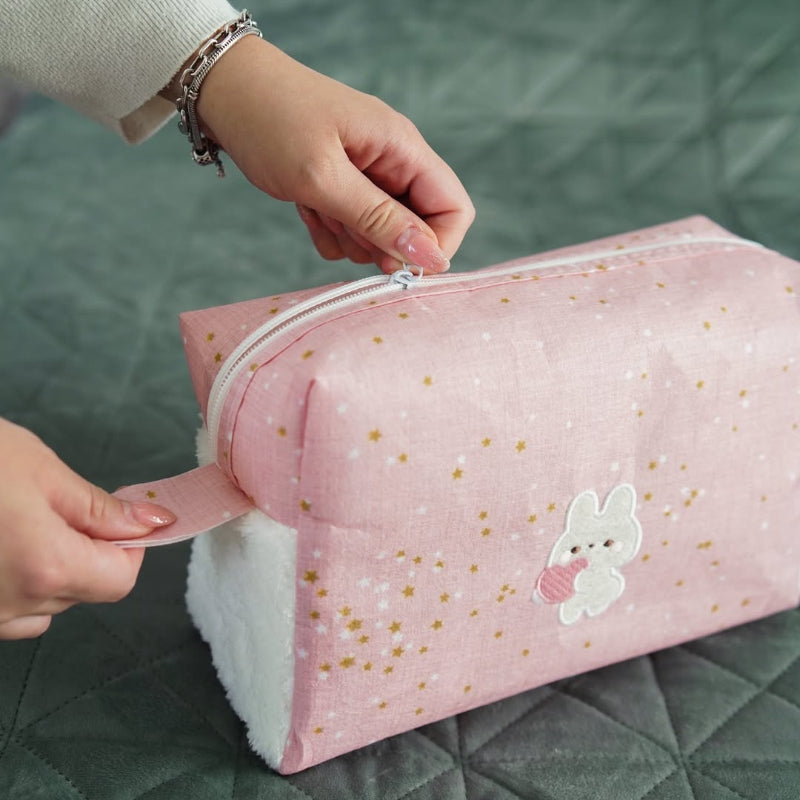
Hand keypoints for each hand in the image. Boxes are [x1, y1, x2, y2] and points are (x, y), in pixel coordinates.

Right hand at [0, 419, 175, 639]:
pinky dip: (17, 587)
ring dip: (52, 572)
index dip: (130, 548)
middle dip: (89, 553)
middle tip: (62, 509)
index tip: (120, 520)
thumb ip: (101, 509)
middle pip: (83, 592)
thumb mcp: (42, 472)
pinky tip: (0, 548)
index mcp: (45, 567)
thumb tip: (152, 525)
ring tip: (22, 525)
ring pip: (45, 606)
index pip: (120, 580)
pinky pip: (7, 613)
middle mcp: (12, 605)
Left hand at [196, 36, 474, 273]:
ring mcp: (368, 178)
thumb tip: (432, 257)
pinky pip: (351, 233)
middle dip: (380, 242)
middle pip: (415, 229)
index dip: (435, 245)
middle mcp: (392, 164)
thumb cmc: (271, 120)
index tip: (397, 263)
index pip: (453, 209)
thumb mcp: (323, 176)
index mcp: (403, 149)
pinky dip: (329, 231)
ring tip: (315, 206)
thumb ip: (378, 219)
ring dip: (349, 237)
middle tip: (340, 222)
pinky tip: (306, 207)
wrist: (224, 94)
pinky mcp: (343, 190)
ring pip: (380, 236)